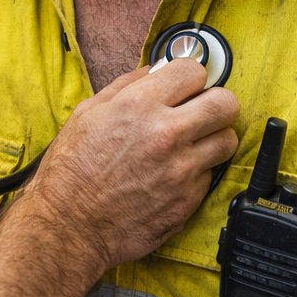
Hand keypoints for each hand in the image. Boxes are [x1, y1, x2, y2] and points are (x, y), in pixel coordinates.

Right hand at [20, 59, 237, 281]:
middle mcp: (165, 134)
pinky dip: (195, 174)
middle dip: (216, 103)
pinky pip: (209, 176)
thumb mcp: (87, 114)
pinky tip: (171, 176)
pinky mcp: (187, 200)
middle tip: (202, 112)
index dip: (190, 77)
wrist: (68, 225)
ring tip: (191, 145)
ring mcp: (180, 169)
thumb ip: (127, 86)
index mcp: (138, 105)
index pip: (194, 71)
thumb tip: (156, 71)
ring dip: (212, 139)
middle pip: (226, 104)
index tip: (185, 87)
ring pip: (227, 141)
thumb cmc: (71, 172)